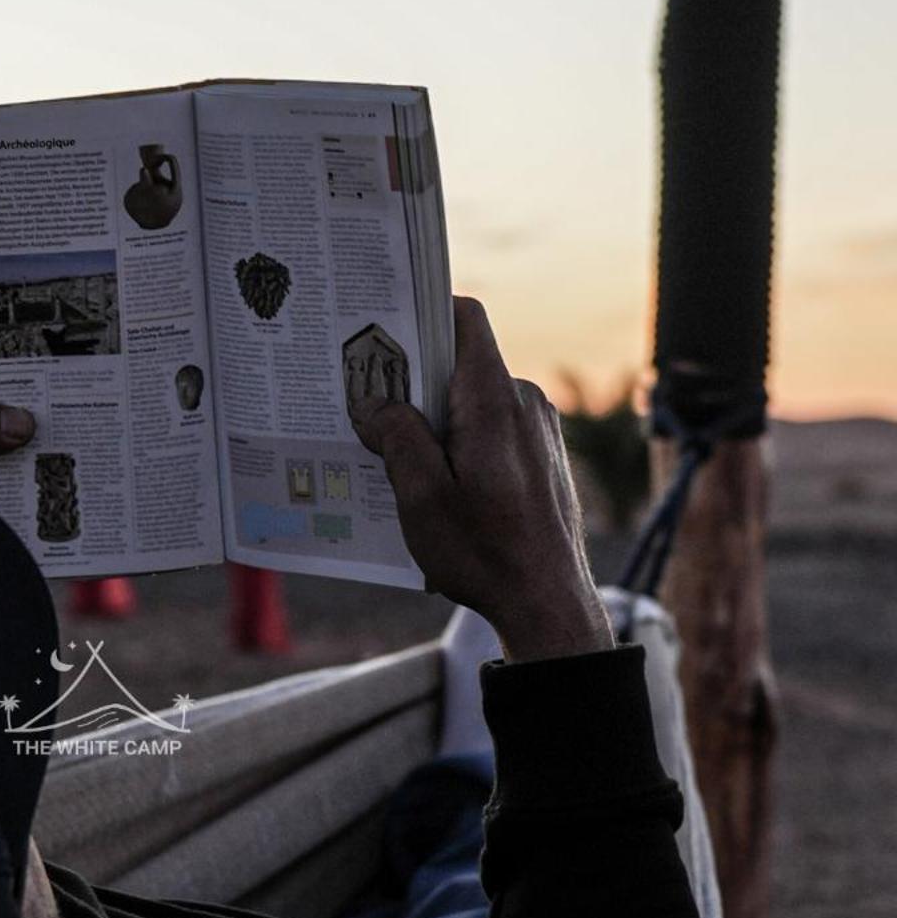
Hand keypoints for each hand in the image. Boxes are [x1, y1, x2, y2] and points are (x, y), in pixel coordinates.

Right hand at [348, 298, 613, 661]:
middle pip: (460, 364)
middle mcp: (524, 403)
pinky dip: (460, 444)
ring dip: (434, 422)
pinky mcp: (542, 457)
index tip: (382, 332)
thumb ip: (397, 438)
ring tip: (398, 461)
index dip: (422, 314)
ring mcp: (538, 430)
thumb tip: (374, 403)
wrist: (548, 603)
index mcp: (494, 401)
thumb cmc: (486, 554)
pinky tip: (436, 485)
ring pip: (473, 402)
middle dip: (413, 383)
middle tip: (369, 409)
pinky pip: (492, 431)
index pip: (464, 320)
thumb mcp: (422, 497)